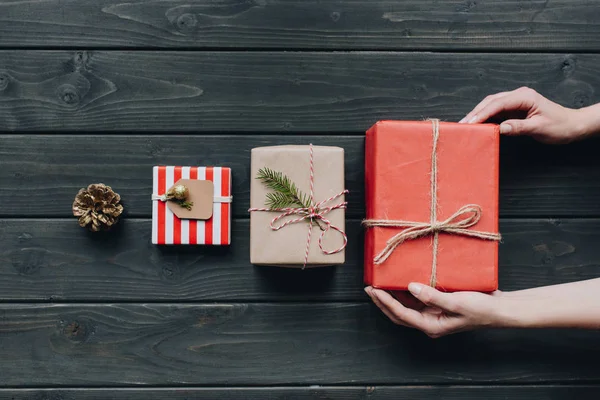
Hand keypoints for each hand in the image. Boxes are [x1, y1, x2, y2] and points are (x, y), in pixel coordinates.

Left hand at [365, 283, 504, 337]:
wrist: (500, 308)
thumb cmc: (481, 308)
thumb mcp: (457, 303)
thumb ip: (432, 296)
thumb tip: (410, 287)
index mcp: (431, 326)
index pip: (401, 314)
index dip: (385, 302)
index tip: (373, 290)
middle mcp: (429, 322)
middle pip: (399, 313)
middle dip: (382, 301)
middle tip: (369, 287)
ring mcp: (433, 314)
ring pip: (406, 307)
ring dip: (392, 297)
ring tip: (380, 283)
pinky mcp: (438, 305)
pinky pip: (417, 299)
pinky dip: (406, 292)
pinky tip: (401, 281)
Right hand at [459, 87, 585, 143]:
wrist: (572, 125)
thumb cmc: (559, 126)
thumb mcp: (539, 128)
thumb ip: (518, 127)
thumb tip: (500, 128)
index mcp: (524, 97)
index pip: (497, 104)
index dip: (482, 113)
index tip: (470, 123)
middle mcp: (519, 95)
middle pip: (491, 101)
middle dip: (475, 112)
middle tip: (462, 124)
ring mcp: (516, 101)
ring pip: (491, 104)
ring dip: (478, 114)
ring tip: (466, 125)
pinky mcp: (515, 108)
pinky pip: (496, 110)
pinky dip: (486, 117)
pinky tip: (478, 124)